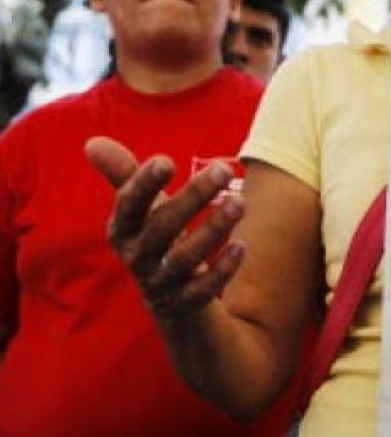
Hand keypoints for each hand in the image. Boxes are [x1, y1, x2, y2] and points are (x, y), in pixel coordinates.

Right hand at [84, 136, 245, 319]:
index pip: (129, 205)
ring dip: (213, 230)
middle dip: (193, 197)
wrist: (172, 299)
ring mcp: (160, 283)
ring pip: (183, 259)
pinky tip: (241, 246)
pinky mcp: (185, 304)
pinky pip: (202, 290)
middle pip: (162, 227)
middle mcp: (137, 257)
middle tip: (223, 168)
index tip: (166, 161)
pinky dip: (222, 270)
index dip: (144, 183)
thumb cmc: (157, 238)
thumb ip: (125, 175)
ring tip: (240, 202)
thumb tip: (92, 142)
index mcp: (123, 230)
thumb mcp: (142, 209)